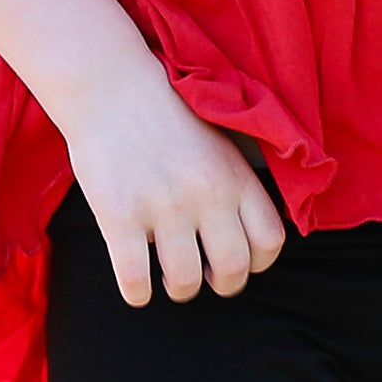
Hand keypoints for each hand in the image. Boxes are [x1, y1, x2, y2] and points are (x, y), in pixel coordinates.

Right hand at [61, 62, 287, 306]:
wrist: (111, 88)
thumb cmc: (166, 118)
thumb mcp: (220, 144)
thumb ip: (238, 186)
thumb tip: (250, 234)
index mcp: (235, 177)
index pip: (270, 241)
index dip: (257, 262)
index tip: (237, 261)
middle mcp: (207, 194)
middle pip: (233, 270)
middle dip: (221, 284)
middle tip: (205, 277)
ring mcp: (163, 206)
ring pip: (185, 281)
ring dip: (179, 289)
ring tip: (168, 277)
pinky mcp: (119, 216)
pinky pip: (135, 279)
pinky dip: (137, 293)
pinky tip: (136, 286)